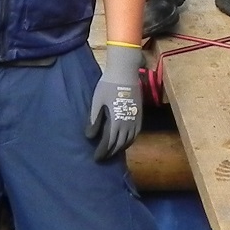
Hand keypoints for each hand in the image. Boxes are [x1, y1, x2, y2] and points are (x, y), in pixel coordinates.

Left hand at [87, 43, 143, 159]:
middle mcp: (128, 124)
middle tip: (102, 157)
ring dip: (120, 148)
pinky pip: (136, 134)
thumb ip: (94, 120)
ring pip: (129, 140)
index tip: (96, 158)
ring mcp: (136, 119)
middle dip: (110, 152)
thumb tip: (90, 137)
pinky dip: (130, 141)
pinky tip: (124, 141)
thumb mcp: (97, 102)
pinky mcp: (140, 115)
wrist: (125, 71)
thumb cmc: (108, 85)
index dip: (102, 152)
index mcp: (116, 122)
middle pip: (119, 144)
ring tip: (112, 151)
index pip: (109, 143)